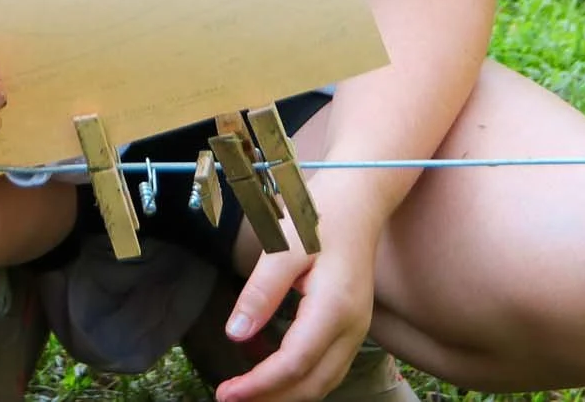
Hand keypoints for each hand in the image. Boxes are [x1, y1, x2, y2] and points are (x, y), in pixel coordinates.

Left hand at [213, 222, 377, 401]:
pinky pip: (327, 368)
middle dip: (270, 399)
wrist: (357, 201)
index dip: (259, 385)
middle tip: (229, 399)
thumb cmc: (319, 217)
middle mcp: (352, 328)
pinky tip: (272, 374)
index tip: (226, 393)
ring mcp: (356, 330)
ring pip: (323, 382)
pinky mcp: (352, 327)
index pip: (295, 364)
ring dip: (285, 394)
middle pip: (312, 384)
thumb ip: (260, 291)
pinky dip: (299, 380)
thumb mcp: (282, 245)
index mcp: (335, 308)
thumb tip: (236, 333)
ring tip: (247, 394)